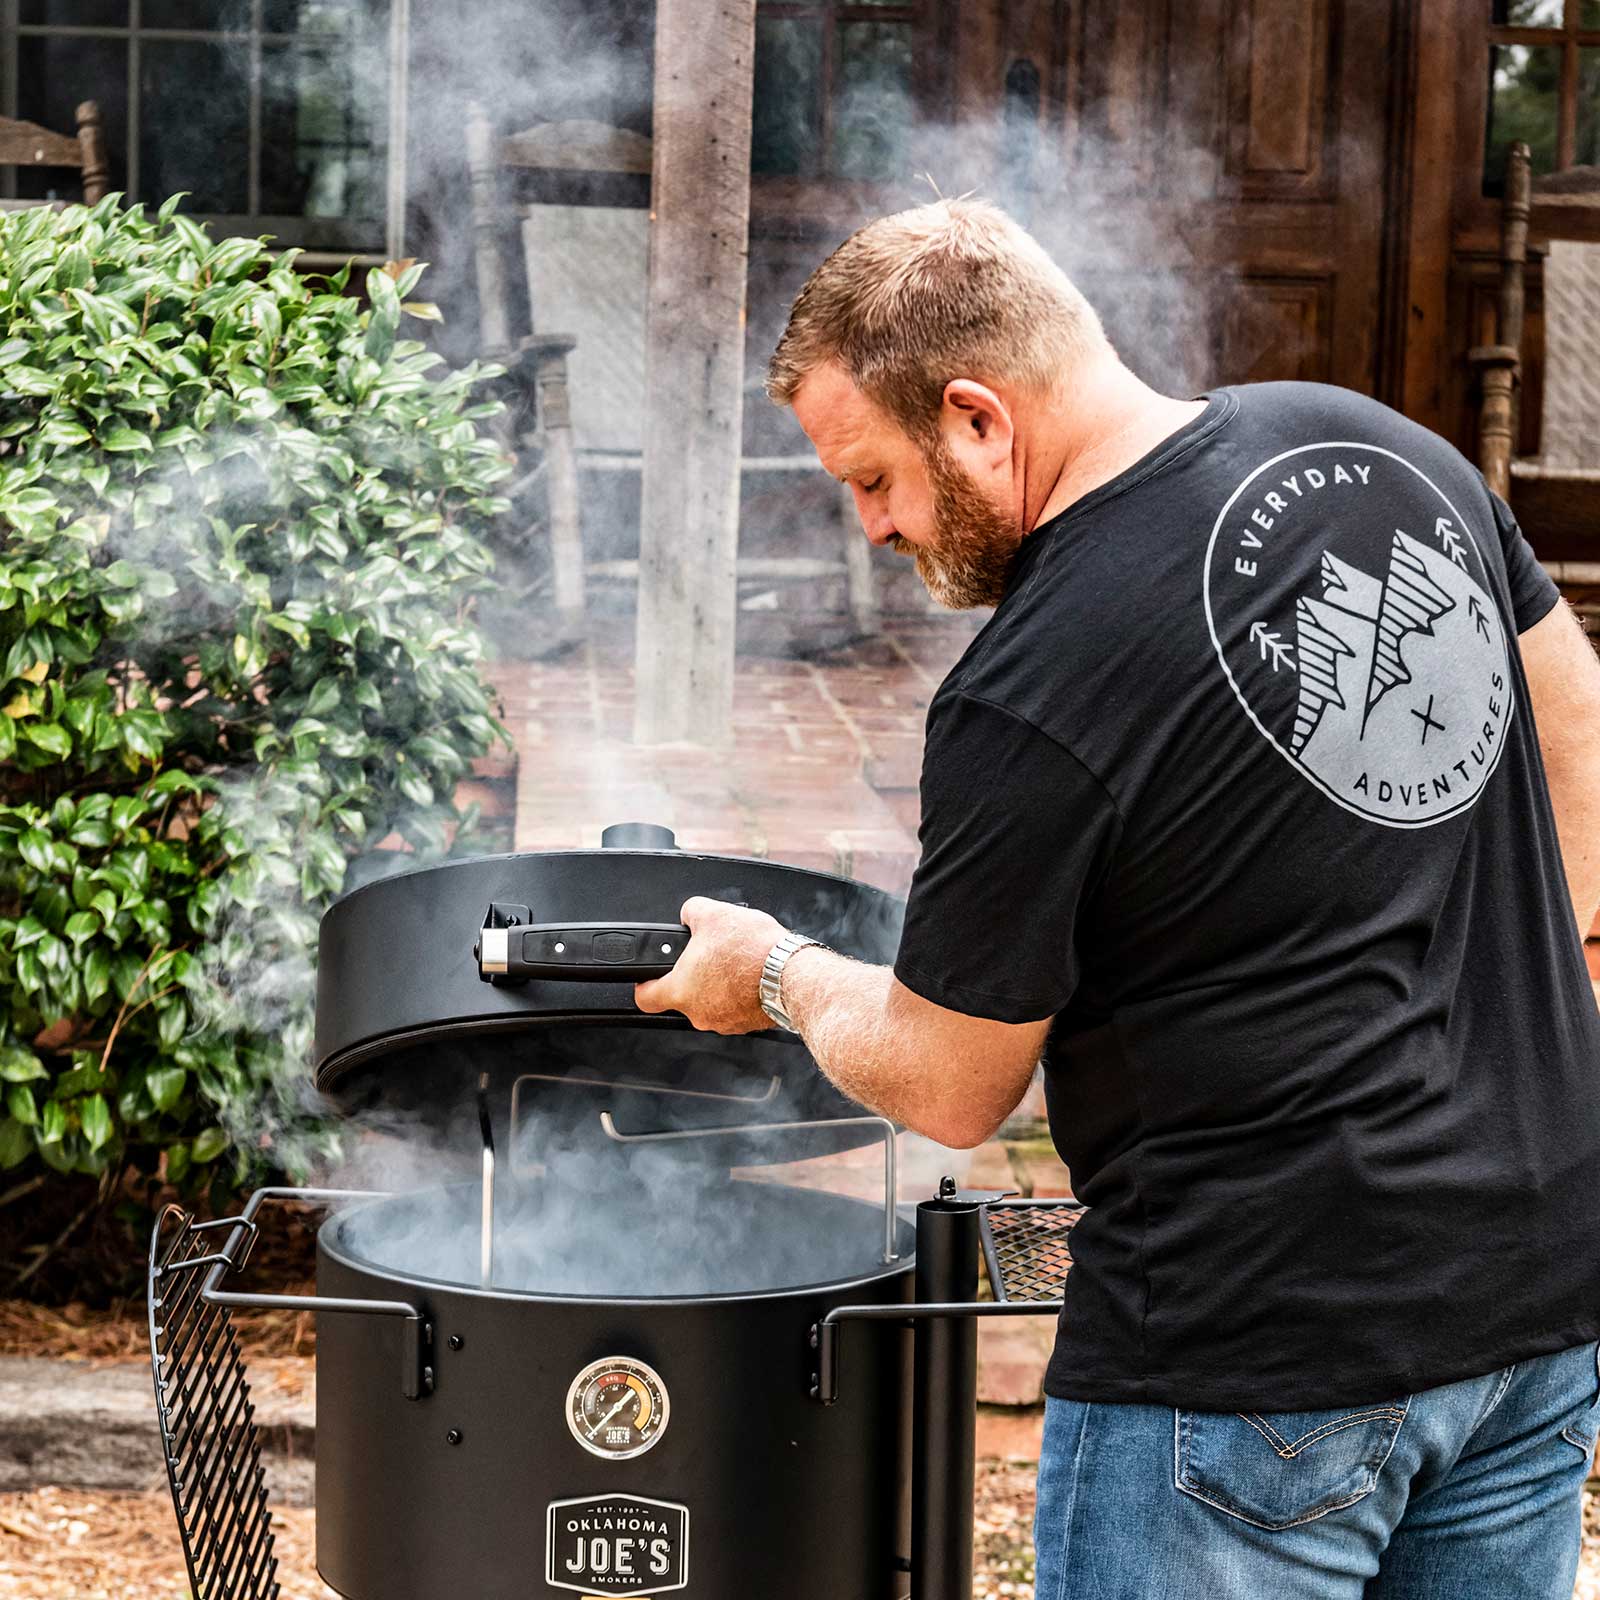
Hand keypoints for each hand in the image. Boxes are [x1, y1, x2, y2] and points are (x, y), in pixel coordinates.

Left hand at [634, 896, 786, 1033]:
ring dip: (718, 983)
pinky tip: (750, 973)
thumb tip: (689, 914)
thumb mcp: (713, 913)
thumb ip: (690, 912)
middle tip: (708, 955)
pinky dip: (738, 992)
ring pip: (711, 1001)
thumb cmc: (753, 951)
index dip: (644, 983)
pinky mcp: (747, 1024)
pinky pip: (734, 1007)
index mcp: (681, 990)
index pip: (645, 998)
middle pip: (683, 995)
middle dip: (693, 974)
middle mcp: (699, 1013)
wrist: (791, 974)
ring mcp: (724, 1022)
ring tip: (734, 961)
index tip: (649, 975)